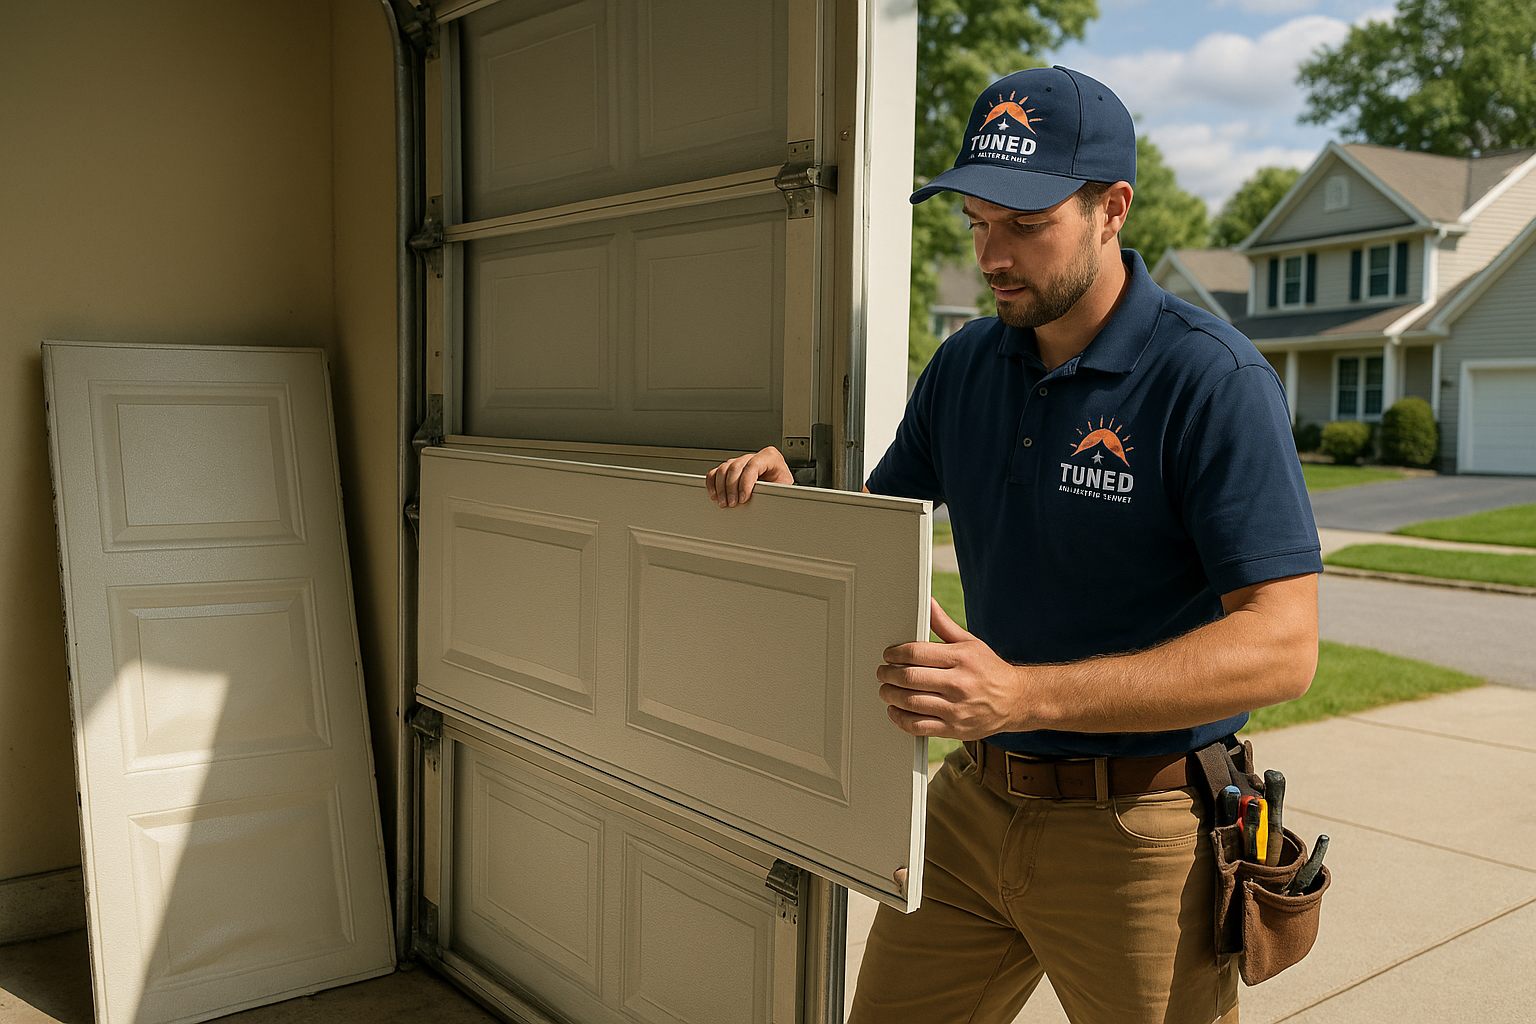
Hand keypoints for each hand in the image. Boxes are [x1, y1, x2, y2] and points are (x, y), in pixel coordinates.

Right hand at [704, 446, 792, 507]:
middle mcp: (753, 456)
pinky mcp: (730, 467)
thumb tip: (764, 497)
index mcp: (770, 457)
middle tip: (733, 503)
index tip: (744, 498)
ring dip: (721, 488)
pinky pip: (716, 472)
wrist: (777, 484)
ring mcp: (740, 460)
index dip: (746, 482)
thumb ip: (774, 489)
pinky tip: (715, 494)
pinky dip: (712, 483)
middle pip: (736, 467)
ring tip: (724, 502)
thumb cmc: (780, 485)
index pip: (753, 465)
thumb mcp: (783, 487)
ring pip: (724, 469)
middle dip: (732, 488)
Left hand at [877, 598, 1028, 738]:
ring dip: (890, 696)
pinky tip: (896, 710)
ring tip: (885, 690)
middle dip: (888, 674)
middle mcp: (959, 684)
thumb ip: (944, 625)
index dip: (895, 654)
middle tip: (882, 672)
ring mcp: (956, 708)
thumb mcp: (970, 643)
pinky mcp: (954, 728)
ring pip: (911, 702)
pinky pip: (919, 726)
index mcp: (961, 658)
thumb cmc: (990, 670)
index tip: (888, 655)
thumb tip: (928, 603)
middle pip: (910, 677)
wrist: (1016, 700)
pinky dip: (901, 718)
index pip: (916, 653)